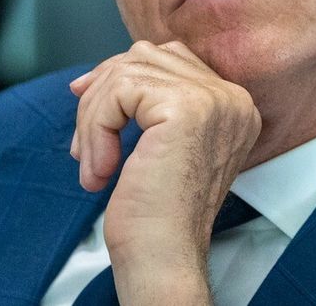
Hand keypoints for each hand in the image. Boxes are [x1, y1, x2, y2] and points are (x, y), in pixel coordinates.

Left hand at [70, 40, 261, 302]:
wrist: (163, 258)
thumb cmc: (156, 215)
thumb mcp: (157, 144)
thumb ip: (145, 102)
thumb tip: (90, 77)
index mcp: (232, 105)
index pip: (169, 58)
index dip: (121, 75)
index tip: (86, 102)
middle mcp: (232, 98)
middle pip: (146, 57)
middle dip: (103, 93)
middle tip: (83, 143)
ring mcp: (214, 100)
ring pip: (127, 72)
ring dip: (94, 117)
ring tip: (93, 164)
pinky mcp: (187, 108)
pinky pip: (120, 90)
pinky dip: (96, 127)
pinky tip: (102, 169)